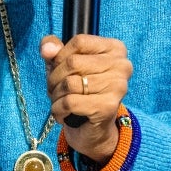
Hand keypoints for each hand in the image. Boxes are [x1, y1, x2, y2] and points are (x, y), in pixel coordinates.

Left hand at [40, 34, 131, 162]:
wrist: (92, 128)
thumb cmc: (78, 90)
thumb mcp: (63, 63)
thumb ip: (52, 49)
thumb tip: (47, 50)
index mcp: (115, 49)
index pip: (79, 41)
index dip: (60, 56)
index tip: (57, 68)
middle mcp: (122, 65)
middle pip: (73, 62)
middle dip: (54, 78)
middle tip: (54, 89)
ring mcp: (118, 86)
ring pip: (70, 83)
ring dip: (56, 95)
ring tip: (58, 101)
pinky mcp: (108, 106)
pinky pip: (70, 102)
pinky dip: (58, 109)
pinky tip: (62, 113)